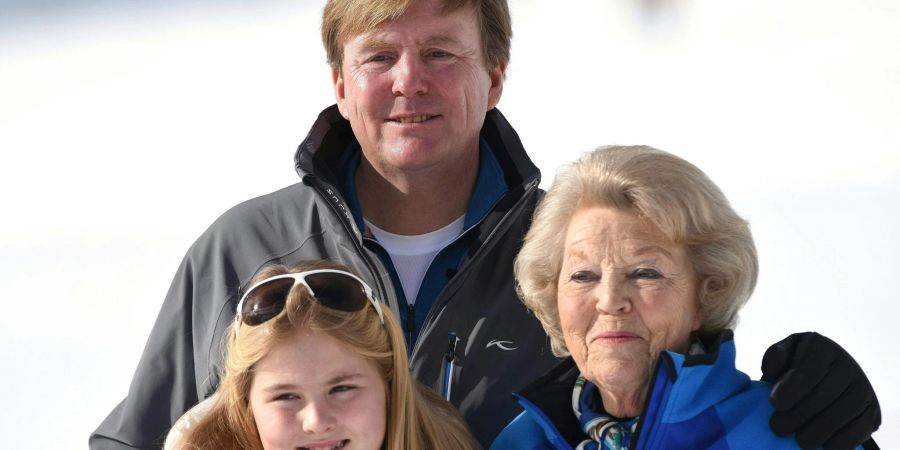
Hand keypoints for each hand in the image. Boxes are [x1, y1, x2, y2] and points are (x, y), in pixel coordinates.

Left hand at [761, 332, 879, 448]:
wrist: (829, 375)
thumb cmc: (798, 365)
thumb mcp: (785, 354)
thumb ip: (776, 357)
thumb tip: (771, 372)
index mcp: (822, 348)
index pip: (810, 369)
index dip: (792, 388)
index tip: (776, 403)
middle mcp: (847, 365)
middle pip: (825, 394)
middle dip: (799, 414)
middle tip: (778, 428)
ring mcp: (862, 387)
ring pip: (844, 411)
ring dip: (820, 430)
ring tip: (800, 441)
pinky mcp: (871, 409)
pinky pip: (860, 428)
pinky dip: (842, 440)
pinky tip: (825, 446)